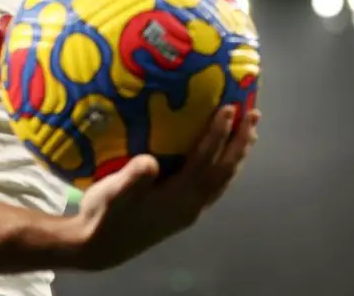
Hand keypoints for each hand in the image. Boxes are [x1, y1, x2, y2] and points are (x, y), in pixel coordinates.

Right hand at [69, 105, 259, 270]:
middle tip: (254, 114)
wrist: (99, 246)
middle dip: (240, 142)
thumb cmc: (105, 215)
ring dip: (237, 155)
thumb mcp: (113, 193)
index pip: (205, 160)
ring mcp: (190, 210)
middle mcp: (192, 205)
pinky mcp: (183, 211)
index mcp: (179, 198)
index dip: (218, 133)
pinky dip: (224, 167)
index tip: (230, 107)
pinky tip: (222, 158)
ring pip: (222, 179)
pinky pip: (214, 185)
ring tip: (249, 132)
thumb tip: (149, 163)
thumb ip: (133, 178)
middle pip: (224, 170)